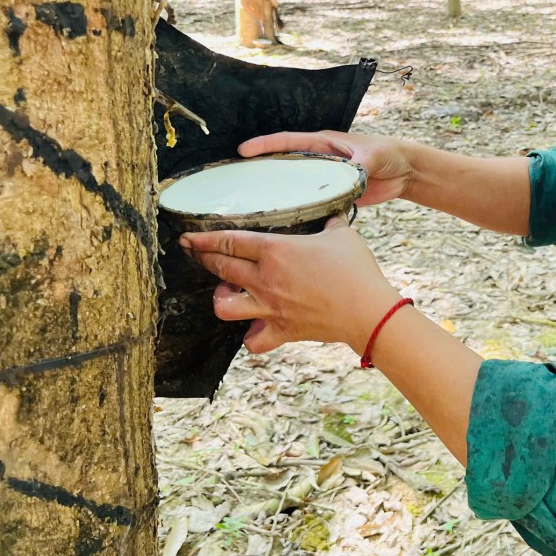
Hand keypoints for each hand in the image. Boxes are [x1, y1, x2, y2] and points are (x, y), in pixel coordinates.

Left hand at [179, 216, 401, 353]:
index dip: (204, 238)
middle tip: (194, 253)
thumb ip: (329, 222)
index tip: (189, 236)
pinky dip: (249, 335)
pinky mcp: (281, 331)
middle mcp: (265, 279)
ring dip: (220, 296)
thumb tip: (330, 214)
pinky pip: (252, 341)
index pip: (229, 241)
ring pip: (224, 306)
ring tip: (227, 289)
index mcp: (276, 251)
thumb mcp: (342, 234)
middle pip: (219, 268)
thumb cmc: (356, 269)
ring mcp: (270, 308)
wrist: (367, 311)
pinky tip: (254, 326)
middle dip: (201, 258)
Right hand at [239, 130, 412, 206]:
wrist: (404, 172)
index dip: (265, 145)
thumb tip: (354, 168)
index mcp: (322, 144)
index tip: (243, 151)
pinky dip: (297, 212)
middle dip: (260, 172)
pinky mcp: (331, 196)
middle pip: (282, 166)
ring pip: (293, 186)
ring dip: (276, 195)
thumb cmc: (387, 154)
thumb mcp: (373, 155)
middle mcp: (317, 161)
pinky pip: (309, 204)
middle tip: (235, 184)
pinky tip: (283, 226)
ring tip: (250, 208)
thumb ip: (362, 161)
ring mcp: (322, 180)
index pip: (287, 142)